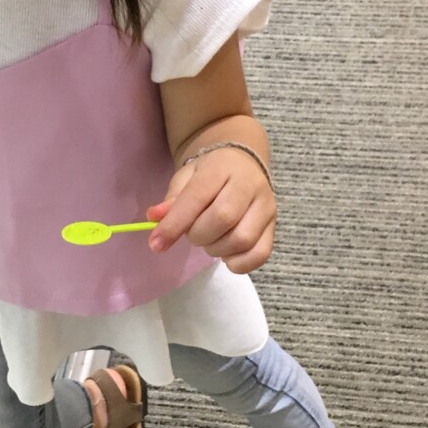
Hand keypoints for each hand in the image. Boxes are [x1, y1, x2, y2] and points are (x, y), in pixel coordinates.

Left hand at [146, 148, 275, 273]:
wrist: (243, 164)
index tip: (155, 244)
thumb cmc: (210, 173)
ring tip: (209, 240)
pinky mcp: (274, 227)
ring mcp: (266, 206)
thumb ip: (172, 199)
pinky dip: (238, 263)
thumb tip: (154, 218)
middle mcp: (249, 185)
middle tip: (192, 234)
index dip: (175, 224)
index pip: (197, 197)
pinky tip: (226, 253)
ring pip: (242, 239)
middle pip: (223, 218)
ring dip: (216, 249)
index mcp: (222, 167)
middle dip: (198, 235)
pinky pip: (259, 254)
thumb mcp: (186, 178)